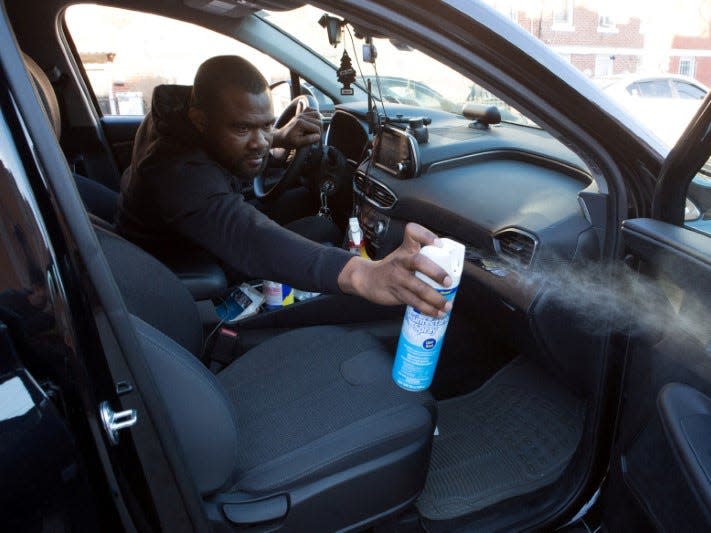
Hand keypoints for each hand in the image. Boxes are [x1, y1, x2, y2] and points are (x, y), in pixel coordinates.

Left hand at [272, 106, 320, 149]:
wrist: (280, 137)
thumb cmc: (288, 141)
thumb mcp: (298, 143)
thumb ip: (308, 140)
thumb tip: (318, 136)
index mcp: (301, 123)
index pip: (317, 128)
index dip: (317, 136)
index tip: (314, 142)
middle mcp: (301, 116)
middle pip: (319, 121)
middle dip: (319, 130)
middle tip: (315, 137)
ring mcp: (301, 114)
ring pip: (317, 114)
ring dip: (318, 122)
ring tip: (315, 130)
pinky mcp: (300, 113)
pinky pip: (311, 109)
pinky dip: (314, 114)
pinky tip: (313, 121)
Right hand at [337, 222, 452, 316]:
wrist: (368, 279)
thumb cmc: (392, 267)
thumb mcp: (404, 253)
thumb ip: (423, 253)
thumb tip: (450, 264)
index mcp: (406, 249)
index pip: (413, 233)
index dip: (426, 236)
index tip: (439, 245)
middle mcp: (401, 261)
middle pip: (419, 262)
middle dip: (436, 272)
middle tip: (448, 282)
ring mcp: (398, 278)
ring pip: (419, 288)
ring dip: (436, 299)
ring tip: (447, 305)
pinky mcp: (396, 293)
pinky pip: (414, 302)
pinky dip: (428, 309)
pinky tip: (437, 313)